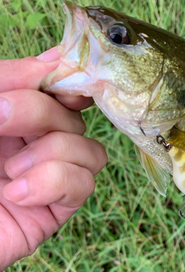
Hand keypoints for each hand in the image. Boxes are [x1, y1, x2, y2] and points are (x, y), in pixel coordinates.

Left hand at [0, 48, 107, 270]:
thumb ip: (3, 79)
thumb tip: (54, 60)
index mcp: (6, 117)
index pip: (55, 92)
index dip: (65, 81)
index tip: (55, 80)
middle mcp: (29, 145)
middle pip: (74, 117)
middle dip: (43, 114)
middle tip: (0, 121)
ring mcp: (44, 179)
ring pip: (90, 151)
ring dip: (53, 152)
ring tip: (10, 172)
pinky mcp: (52, 212)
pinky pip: (84, 184)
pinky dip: (55, 182)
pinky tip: (17, 195)